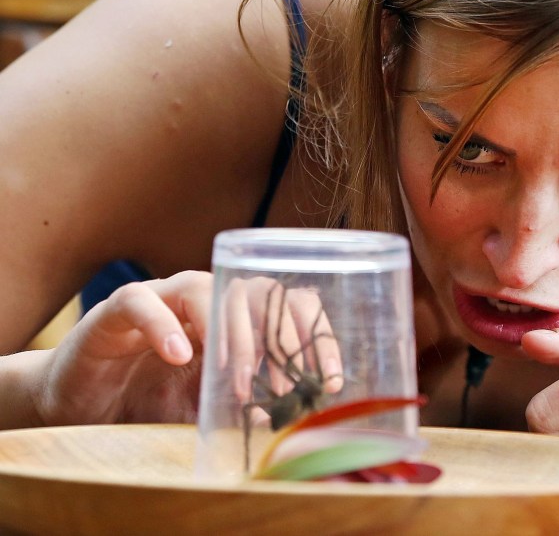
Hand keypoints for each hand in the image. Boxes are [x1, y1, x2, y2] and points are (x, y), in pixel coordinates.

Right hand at [36, 272, 344, 428]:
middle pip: (255, 291)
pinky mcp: (118, 309)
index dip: (315, 335)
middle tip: (282, 387)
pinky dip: (164, 325)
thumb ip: (241, 404)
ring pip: (205, 287)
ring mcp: (162, 298)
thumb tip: (288, 418)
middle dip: (277, 339)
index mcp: (233, 317)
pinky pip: (143, 302)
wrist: (80, 403)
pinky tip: (180, 356)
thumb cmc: (149, 400)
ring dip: (228, 334)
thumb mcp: (207, 405)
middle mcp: (204, 299)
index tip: (330, 379)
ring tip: (236, 380)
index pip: (288, 304)